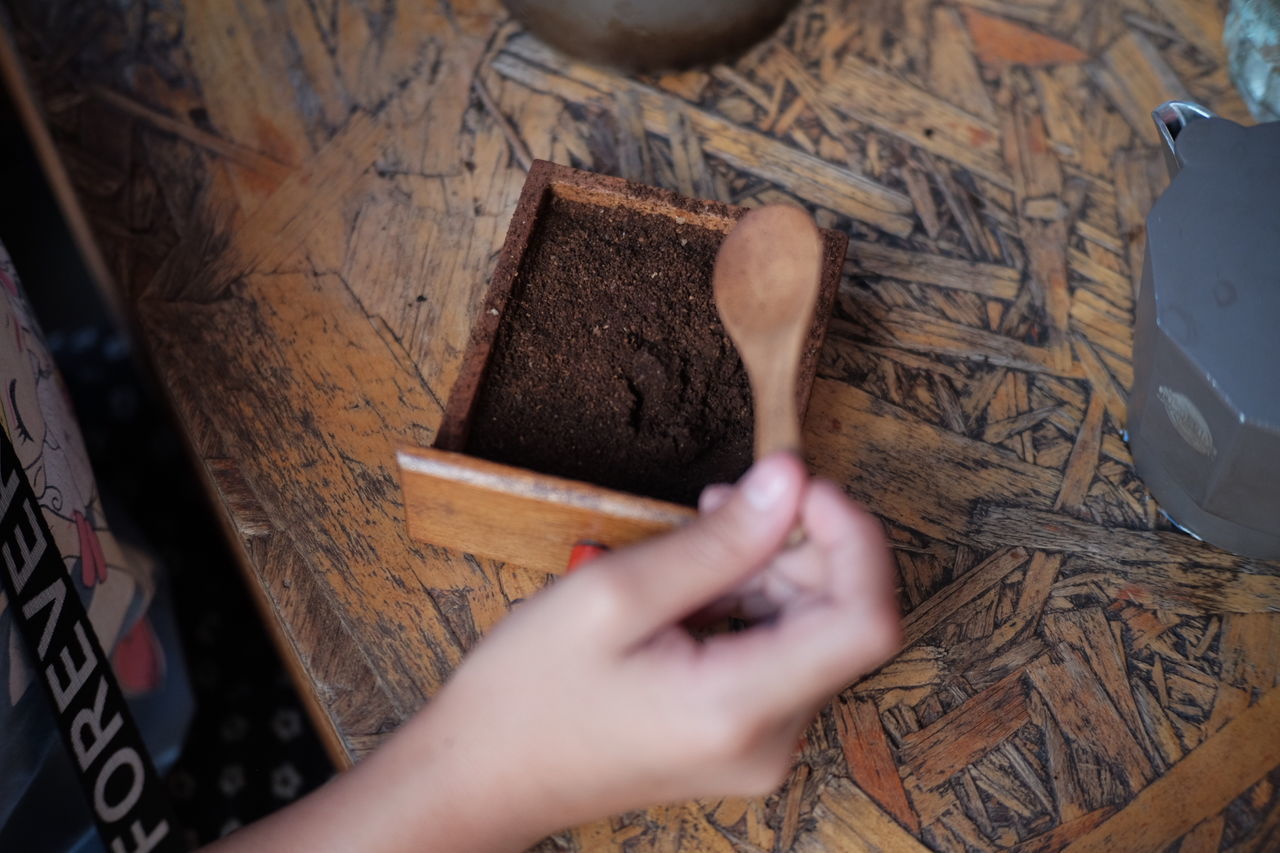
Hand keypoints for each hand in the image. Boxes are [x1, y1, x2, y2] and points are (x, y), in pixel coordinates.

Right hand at [204, 453, 899, 852]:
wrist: (484, 775)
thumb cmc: (530, 691)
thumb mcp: (613, 593)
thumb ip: (716, 541)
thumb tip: (790, 480)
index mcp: (740, 708)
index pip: (865, 620)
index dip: (852, 538)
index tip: (801, 485)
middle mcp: (769, 739)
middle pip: (840, 618)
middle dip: (800, 544)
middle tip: (725, 502)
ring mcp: (760, 745)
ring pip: (810, 631)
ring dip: (771, 568)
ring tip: (699, 536)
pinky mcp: (743, 736)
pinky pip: (778, 653)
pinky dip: (752, 602)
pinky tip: (697, 580)